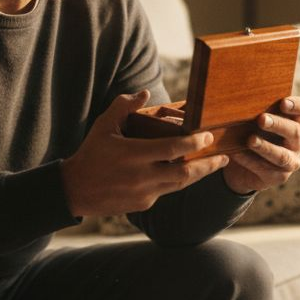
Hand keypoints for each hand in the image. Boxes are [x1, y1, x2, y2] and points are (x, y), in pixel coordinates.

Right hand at [61, 91, 229, 217]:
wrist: (75, 190)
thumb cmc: (91, 153)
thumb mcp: (103, 126)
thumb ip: (124, 107)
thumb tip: (145, 94)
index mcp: (134, 155)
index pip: (173, 148)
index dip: (194, 142)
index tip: (208, 136)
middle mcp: (142, 176)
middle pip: (185, 172)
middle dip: (207, 164)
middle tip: (224, 156)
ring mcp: (145, 193)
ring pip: (180, 184)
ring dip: (198, 174)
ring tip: (214, 165)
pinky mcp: (144, 204)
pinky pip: (166, 191)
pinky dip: (176, 181)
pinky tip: (184, 172)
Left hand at [222, 96, 299, 193]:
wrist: (243, 166)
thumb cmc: (251, 134)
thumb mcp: (254, 121)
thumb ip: (255, 110)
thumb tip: (239, 97)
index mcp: (296, 122)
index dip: (298, 105)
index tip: (283, 103)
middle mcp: (298, 141)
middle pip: (294, 131)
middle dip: (277, 124)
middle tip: (261, 119)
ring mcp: (291, 160)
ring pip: (282, 155)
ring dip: (266, 147)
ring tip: (250, 140)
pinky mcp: (280, 176)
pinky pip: (266, 169)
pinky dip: (250, 161)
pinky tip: (238, 154)